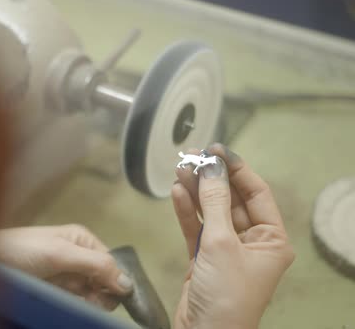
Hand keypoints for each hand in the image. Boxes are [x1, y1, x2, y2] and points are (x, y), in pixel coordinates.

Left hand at [0, 224, 132, 309]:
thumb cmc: (22, 250)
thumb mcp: (60, 253)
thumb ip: (95, 265)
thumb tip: (128, 283)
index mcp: (82, 239)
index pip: (112, 261)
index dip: (115, 279)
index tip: (112, 295)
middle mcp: (78, 254)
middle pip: (105, 278)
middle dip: (103, 291)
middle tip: (91, 299)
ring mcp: (67, 274)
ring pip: (92, 292)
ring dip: (91, 300)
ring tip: (78, 301)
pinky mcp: (57, 290)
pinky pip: (77, 300)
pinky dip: (79, 304)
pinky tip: (72, 304)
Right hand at [172, 144, 294, 328]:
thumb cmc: (226, 297)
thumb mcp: (221, 243)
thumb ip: (214, 202)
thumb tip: (212, 167)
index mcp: (271, 240)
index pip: (256, 193)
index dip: (236, 169)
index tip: (217, 150)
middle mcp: (251, 242)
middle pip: (230, 200)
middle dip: (211, 179)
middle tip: (192, 156)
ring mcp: (226, 250)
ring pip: (210, 212)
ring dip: (195, 191)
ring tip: (180, 169)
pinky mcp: (204, 258)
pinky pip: (196, 228)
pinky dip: (186, 212)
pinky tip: (177, 193)